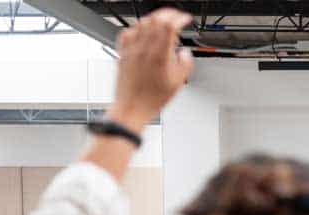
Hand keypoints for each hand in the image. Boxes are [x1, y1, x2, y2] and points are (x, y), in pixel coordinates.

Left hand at [107, 8, 193, 133]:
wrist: (132, 107)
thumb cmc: (152, 99)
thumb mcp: (178, 83)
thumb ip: (185, 64)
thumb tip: (185, 54)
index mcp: (159, 54)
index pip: (169, 26)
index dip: (179, 18)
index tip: (185, 19)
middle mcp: (144, 48)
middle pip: (155, 19)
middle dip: (168, 14)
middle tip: (176, 17)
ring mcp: (131, 49)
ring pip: (141, 23)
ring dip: (153, 18)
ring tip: (161, 23)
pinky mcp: (122, 53)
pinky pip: (127, 32)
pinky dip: (137, 27)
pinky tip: (142, 31)